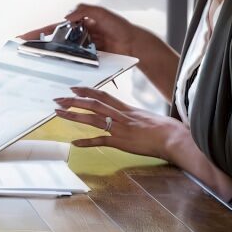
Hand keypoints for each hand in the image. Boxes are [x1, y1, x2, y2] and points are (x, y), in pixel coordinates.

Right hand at [19, 3, 138, 56]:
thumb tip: (65, 17)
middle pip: (52, 42)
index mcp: (75, 23)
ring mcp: (81, 49)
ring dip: (48, 59)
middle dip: (36, 47)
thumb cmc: (119, 26)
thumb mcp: (101, 12)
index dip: (35, 33)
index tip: (19, 38)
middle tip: (21, 54)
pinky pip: (74, 64)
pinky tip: (54, 72)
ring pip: (61, 54)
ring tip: (33, 65)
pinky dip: (64, 67)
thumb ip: (83, 10)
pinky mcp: (88, 60)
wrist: (134, 43)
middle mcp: (75, 37)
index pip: (51, 28)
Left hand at [52, 86, 187, 160]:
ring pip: (92, 118)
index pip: (102, 95)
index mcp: (126, 108)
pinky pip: (101, 140)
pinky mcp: (121, 142)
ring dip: (74, 116)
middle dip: (74, 101)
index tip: (74, 88)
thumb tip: (127, 115)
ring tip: (58, 114)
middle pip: (93, 104)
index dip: (87, 91)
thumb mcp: (146, 116)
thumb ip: (133, 115)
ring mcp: (120, 128)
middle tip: (58, 99)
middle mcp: (120, 115)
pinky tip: (75, 143)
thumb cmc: (164, 128)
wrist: (173, 137)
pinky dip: (87, 142)